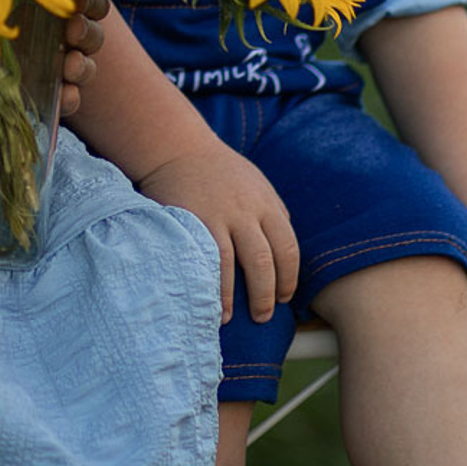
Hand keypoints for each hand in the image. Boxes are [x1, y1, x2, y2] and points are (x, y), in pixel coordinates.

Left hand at [58, 0, 107, 118]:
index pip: (94, 4)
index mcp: (66, 12)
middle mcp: (71, 40)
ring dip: (82, 66)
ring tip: (70, 65)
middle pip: (94, 35)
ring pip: (88, 67)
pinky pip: (71, 99)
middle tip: (73, 31)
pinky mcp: (54, 95)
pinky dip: (70, 98)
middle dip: (87, 33)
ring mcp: (65, 69)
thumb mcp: (4, 2)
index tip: (79, 0)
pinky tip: (66, 93)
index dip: (91, 1)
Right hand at [133, 144, 299, 324]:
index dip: (288, 279)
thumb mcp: (256, 185)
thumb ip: (272, 214)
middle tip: (262, 316)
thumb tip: (284, 252)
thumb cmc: (220, 171)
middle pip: (264, 262)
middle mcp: (245, 212)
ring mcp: (217, 217)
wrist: (178, 147)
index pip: (287, 249)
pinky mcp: (191, 221)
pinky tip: (207, 300)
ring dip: (234, 297)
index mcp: (266, 205)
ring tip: (228, 318)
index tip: (283, 298)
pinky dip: (208, 283)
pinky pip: (204, 258)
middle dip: (265, 295)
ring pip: (234, 264)